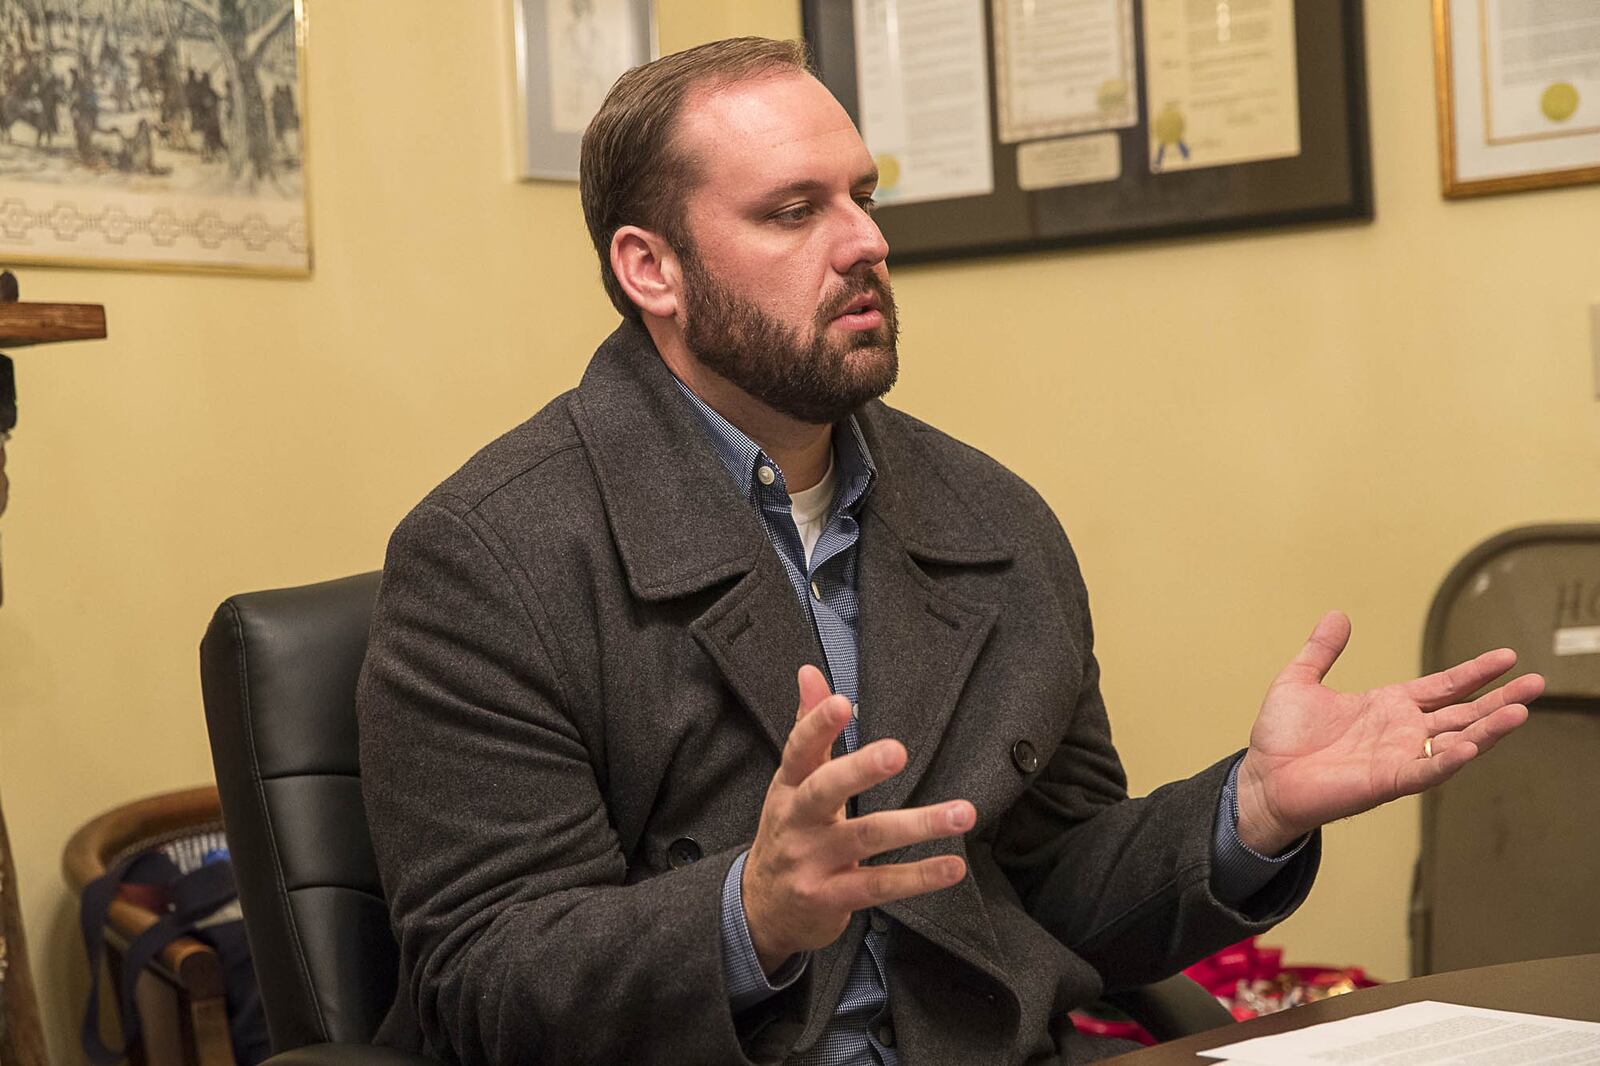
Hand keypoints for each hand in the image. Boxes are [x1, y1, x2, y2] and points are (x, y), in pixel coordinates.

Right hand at [742, 665, 973, 974]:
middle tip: (898, 751)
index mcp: (788, 787)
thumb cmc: (789, 831)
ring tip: (963, 812)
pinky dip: (918, 877)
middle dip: (859, 770)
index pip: (799, 750)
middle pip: (825, 790)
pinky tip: (953, 866)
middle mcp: (796, 821)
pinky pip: (879, 886)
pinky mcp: (831, 898)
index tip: (842, 703)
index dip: (817, 726)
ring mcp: (812, 862)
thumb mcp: (790, 781)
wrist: (761, 908)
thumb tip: (811, 671)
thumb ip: (807, 726)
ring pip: (865, 837)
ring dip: (917, 825)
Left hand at [1235, 612, 1542, 853]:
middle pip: (1462, 713)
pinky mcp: (1386, 781)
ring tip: (1521, 712)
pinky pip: (1425, 770)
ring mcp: (1399, 757)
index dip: (1475, 673)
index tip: (1508, 658)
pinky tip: (1470, 745)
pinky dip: (1448, 759)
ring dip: (1487, 729)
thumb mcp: (1300, 680)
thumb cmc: (1281, 736)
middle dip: (1500, 700)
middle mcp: (1402, 732)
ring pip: (1455, 741)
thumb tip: (1338, 614)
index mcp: (1389, 706)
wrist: (1263, 777)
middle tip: (1537, 684)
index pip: (1444, 686)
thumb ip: (1322, 650)